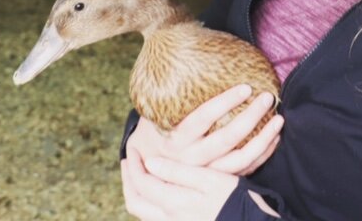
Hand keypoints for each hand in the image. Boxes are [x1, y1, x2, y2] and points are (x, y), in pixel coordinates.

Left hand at [121, 144, 238, 220]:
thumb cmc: (233, 199)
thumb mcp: (209, 181)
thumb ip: (178, 173)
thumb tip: (150, 163)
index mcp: (173, 203)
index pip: (141, 183)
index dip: (133, 165)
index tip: (132, 148)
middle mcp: (168, 218)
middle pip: (136, 202)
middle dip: (128, 180)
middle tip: (128, 161)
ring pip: (143, 211)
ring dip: (137, 190)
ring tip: (140, 172)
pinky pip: (155, 216)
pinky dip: (149, 201)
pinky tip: (159, 188)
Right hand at [125, 84, 283, 175]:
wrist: (151, 161)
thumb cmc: (163, 120)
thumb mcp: (158, 103)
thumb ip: (174, 75)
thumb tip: (189, 29)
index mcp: (174, 136)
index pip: (201, 119)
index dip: (224, 103)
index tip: (245, 87)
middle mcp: (188, 159)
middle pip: (224, 141)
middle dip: (250, 119)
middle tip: (267, 98)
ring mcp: (205, 172)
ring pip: (238, 162)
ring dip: (262, 140)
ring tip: (279, 119)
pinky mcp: (218, 179)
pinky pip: (244, 171)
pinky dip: (263, 155)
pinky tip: (275, 138)